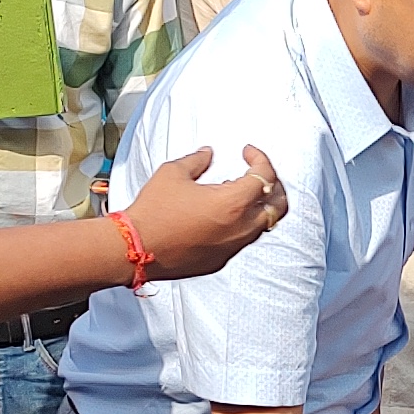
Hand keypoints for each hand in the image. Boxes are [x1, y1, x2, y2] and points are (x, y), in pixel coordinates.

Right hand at [121, 146, 286, 280]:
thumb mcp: (174, 173)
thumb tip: (208, 153)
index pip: (265, 177)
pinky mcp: (220, 261)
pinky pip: (242, 240)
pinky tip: (220, 215)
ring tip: (235, 192)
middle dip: (274, 185)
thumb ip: (197, 160)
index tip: (248, 153)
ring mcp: (232, 248)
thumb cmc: (153, 212)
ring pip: (262, 225)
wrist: (135, 249)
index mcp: (234, 203)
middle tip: (259, 173)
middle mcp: (240, 228)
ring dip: (257, 206)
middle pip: (278, 206)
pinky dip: (241, 224)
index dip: (260, 159)